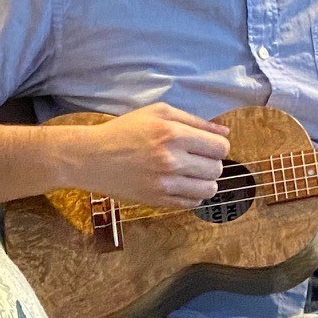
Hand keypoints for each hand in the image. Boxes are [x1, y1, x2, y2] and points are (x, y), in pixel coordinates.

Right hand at [77, 103, 230, 208]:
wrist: (92, 157)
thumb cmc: (125, 130)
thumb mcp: (158, 113)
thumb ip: (195, 121)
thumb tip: (225, 132)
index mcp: (173, 134)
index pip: (220, 147)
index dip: (218, 146)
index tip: (206, 146)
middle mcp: (171, 160)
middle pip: (217, 169)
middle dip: (211, 163)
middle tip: (196, 159)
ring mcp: (164, 183)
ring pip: (208, 190)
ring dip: (204, 181)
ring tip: (191, 174)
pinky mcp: (157, 200)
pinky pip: (191, 203)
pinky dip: (192, 195)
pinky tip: (180, 184)